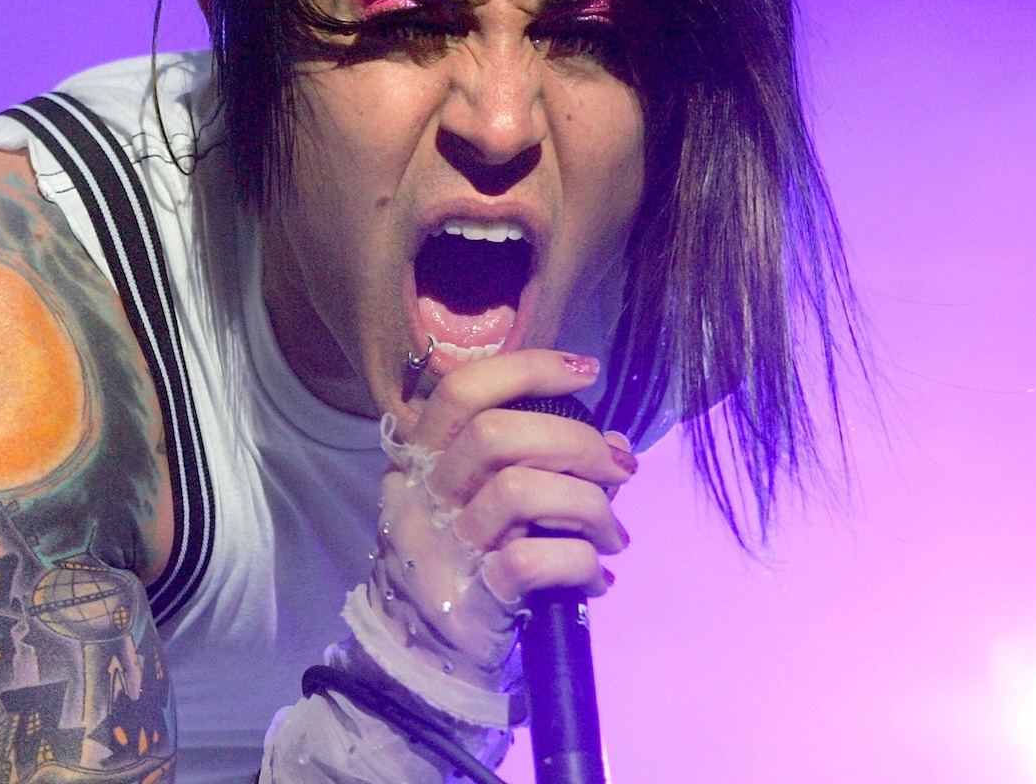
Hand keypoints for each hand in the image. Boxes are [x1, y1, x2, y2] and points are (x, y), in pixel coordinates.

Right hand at [360, 350, 636, 700]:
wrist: (421, 667)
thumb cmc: (462, 571)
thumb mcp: (469, 507)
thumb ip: (524, 465)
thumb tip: (610, 444)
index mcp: (418, 463)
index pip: (460, 391)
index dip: (527, 368)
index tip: (585, 372)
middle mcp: (421, 498)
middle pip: (495, 432)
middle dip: (576, 441)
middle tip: (617, 470)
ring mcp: (442, 550)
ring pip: (521, 491)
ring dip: (589, 506)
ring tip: (612, 534)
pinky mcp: (469, 599)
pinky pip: (535, 560)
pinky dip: (580, 562)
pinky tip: (594, 577)